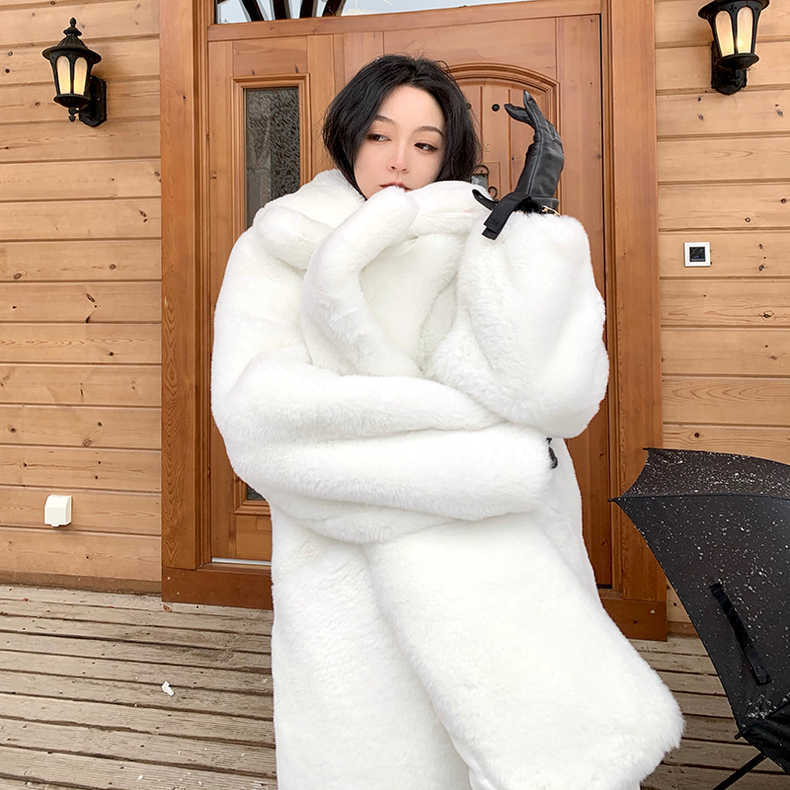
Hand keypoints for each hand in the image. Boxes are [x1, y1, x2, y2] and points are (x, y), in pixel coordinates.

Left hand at [473, 90, 563, 239]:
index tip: (519, 116)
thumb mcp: (515, 188)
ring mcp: (553, 148)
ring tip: (519, 101)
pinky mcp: (547, 146)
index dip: (532, 124)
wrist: (533, 203)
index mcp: (549, 160)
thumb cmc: (524, 200)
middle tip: (514, 107)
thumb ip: (507, 181)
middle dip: (530, 114)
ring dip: (530, 110)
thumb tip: (478, 189)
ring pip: (542, 122)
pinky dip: (532, 111)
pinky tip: (525, 102)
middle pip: (544, 125)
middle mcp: (554, 152)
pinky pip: (539, 123)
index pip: (543, 135)